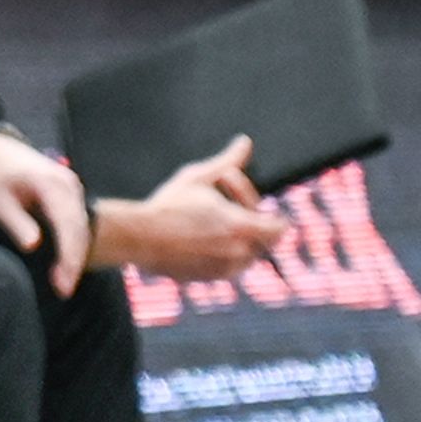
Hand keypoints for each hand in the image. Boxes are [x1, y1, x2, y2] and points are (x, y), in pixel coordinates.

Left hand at [0, 130, 90, 294]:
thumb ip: (16, 222)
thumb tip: (34, 246)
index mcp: (50, 184)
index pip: (67, 226)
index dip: (68, 257)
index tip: (63, 284)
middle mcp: (68, 184)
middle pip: (78, 229)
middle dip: (73, 261)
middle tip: (63, 290)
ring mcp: (72, 187)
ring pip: (81, 227)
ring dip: (75, 255)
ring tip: (63, 284)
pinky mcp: (70, 193)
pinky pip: (77, 221)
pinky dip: (73, 243)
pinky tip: (66, 264)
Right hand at [97, 135, 284, 279]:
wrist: (140, 238)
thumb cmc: (168, 206)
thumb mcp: (197, 177)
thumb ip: (227, 162)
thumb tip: (245, 142)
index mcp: (241, 226)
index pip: (280, 228)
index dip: (272, 214)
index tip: (257, 207)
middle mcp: (239, 252)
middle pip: (265, 240)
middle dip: (252, 223)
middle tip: (227, 207)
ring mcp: (227, 270)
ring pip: (248, 254)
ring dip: (239, 238)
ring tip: (210, 221)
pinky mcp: (213, 279)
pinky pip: (231, 266)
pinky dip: (224, 252)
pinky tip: (199, 236)